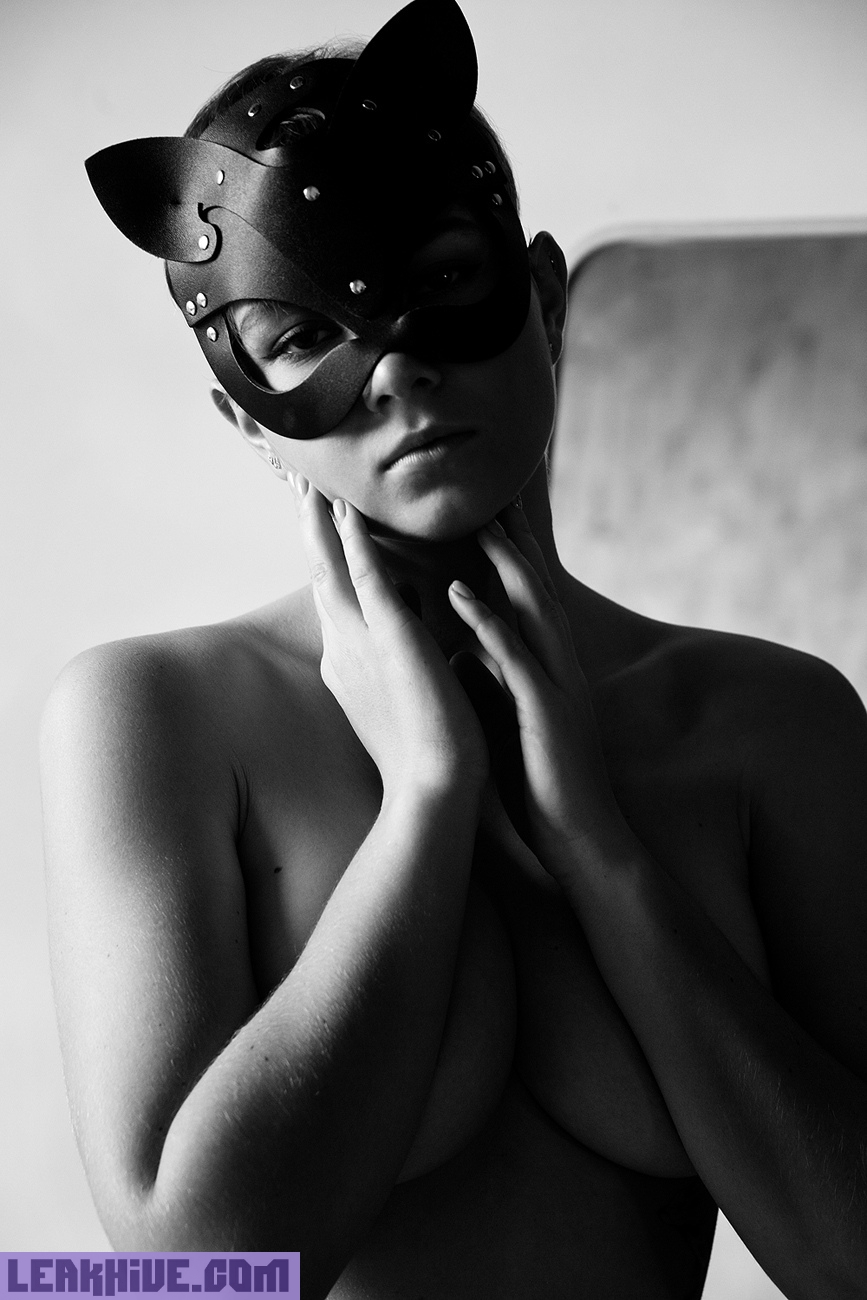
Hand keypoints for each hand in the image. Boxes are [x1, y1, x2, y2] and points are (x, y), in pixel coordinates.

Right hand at [294, 478, 488, 796]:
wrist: (435, 786)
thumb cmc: (428, 752)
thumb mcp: (407, 696)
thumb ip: (402, 663)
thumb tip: (414, 639)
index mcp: (352, 663)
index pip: (336, 600)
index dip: (326, 560)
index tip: (321, 527)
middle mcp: (344, 648)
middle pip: (320, 576)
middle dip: (311, 532)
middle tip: (300, 487)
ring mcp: (360, 641)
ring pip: (331, 568)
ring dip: (321, 523)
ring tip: (311, 483)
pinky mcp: (387, 636)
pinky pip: (365, 577)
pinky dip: (354, 541)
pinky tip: (346, 509)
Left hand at [448, 504, 623, 875]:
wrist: (581, 842)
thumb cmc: (542, 788)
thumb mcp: (514, 722)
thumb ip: (495, 681)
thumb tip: (463, 652)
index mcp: (553, 671)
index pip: (534, 601)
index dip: (518, 556)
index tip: (496, 515)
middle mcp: (561, 669)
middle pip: (539, 590)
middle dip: (519, 542)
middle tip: (495, 496)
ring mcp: (558, 687)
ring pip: (533, 611)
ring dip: (506, 566)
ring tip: (479, 526)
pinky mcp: (546, 712)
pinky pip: (514, 657)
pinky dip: (486, 621)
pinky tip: (458, 593)